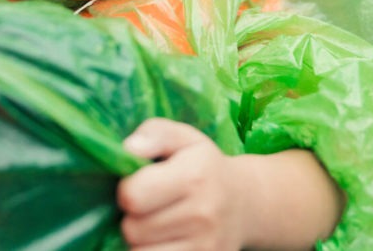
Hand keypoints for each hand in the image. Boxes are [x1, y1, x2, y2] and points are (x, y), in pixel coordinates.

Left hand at [117, 118, 245, 250]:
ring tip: (155, 223)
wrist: (245, 203)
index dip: (126, 190)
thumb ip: (154, 133)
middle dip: (132, 217)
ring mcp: (206, 246)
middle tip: (148, 206)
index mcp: (195, 175)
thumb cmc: (204, 165)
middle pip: (132, 229)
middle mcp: (203, 213)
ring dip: (141, 240)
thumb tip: (128, 148)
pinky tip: (164, 239)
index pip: (133, 196)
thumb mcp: (183, 138)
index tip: (137, 184)